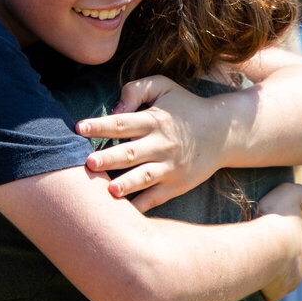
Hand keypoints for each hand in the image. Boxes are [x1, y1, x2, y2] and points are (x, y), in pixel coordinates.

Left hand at [78, 76, 227, 210]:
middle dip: (109, 158)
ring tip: (108, 190)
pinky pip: (155, 198)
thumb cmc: (185, 107)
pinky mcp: (176, 185)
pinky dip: (140, 205)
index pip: (122, 122)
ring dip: (125, 184)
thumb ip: (136, 90)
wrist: (223, 133)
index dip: (100, 125)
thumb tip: (115, 109)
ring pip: (143, 178)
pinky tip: (123, 213)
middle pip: (131, 152)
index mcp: (154, 120)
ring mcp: (169, 167)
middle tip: (89, 163)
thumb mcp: (164, 87)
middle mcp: (161, 145)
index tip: (79, 128)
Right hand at [255, 181, 301, 300]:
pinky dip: (258, 288)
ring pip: (279, 278)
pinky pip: (267, 293)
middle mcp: (301, 264)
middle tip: (258, 249)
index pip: (296, 240)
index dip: (283, 235)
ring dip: (268, 273)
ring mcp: (289, 282)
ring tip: (250, 265)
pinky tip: (246, 280)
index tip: (269, 231)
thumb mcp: (289, 195)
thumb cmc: (276, 219)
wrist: (267, 247)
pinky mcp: (275, 294)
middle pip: (289, 262)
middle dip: (277, 257)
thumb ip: (298, 193)